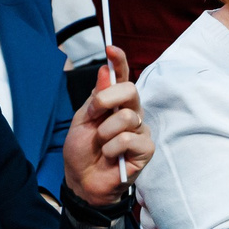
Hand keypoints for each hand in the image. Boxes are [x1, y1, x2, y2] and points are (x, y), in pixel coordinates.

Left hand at [64, 46, 150, 200]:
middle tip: (93, 113)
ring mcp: (140, 130)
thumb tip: (106, 70)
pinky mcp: (146, 149)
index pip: (122, 77)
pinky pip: (129, 138)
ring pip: (127, 117)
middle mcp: (131, 112)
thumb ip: (96, 97)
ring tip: (101, 145)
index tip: (110, 48)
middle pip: (130, 90)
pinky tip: (110, 156)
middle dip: (107, 98)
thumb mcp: (82, 119)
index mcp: (115, 102)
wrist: (82, 181)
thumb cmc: (82, 151)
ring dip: (105, 132)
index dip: (119, 61)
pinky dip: (112, 148)